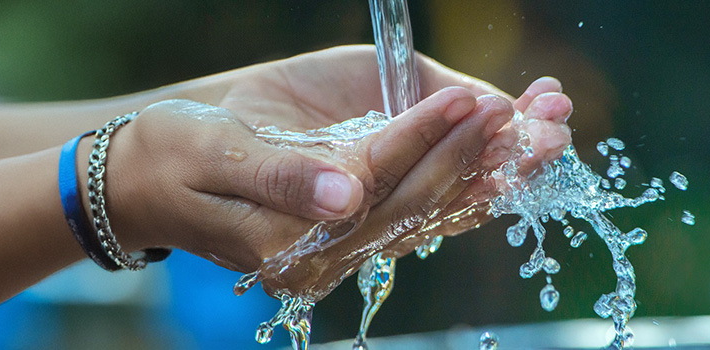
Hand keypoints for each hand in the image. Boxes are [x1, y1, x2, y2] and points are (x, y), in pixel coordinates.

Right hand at [98, 86, 508, 272]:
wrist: (159, 174)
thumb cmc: (176, 154)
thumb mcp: (211, 153)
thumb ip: (279, 176)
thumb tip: (345, 195)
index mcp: (289, 243)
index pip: (373, 186)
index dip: (423, 141)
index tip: (470, 99)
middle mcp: (329, 255)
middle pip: (420, 205)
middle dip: (481, 155)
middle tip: (537, 114)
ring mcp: (351, 244)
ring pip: (437, 209)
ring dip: (497, 168)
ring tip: (550, 126)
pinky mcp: (365, 227)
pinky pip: (432, 206)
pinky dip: (479, 175)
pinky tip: (519, 148)